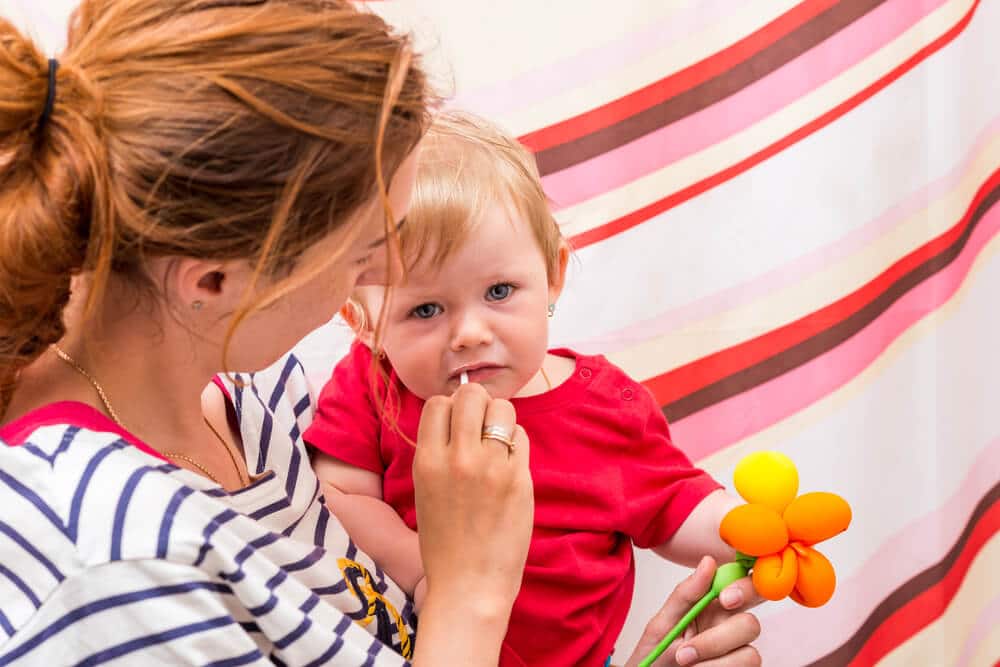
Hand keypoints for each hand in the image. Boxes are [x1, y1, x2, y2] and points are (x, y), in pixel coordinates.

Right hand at [412, 383, 532, 638]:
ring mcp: (492, 468)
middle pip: (472, 396)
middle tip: (481, 426)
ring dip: (501, 419)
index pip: (439, 403)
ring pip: (503, 409)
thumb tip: (456, 415)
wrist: (469, 585)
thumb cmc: (444, 542)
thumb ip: (438, 453)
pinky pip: (522, 437)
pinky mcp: (520, 480)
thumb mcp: (425, 491)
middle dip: (479, 404)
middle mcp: (458, 459)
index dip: (450, 407)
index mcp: (427, 462)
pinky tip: (510, 463)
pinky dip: (516, 443)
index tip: (458, 423)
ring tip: (498, 442)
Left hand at [624, 556, 761, 666]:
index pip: (744, 587)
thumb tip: (709, 562)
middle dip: (722, 637)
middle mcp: (730, 629)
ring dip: (712, 658)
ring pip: (750, 653)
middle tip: (689, 647)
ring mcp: (736, 655)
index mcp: (714, 607)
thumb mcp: (662, 623)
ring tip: (683, 661)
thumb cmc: (654, 656)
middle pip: (752, 623)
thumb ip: (686, 594)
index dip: (745, 588)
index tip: (725, 597)